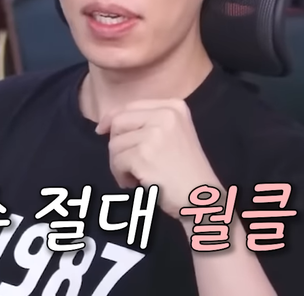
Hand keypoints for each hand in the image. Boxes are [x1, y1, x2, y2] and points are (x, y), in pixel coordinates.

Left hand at [95, 99, 221, 218]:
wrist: (202, 197)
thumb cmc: (185, 171)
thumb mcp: (172, 135)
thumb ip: (146, 123)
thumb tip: (106, 124)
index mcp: (174, 107)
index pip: (130, 106)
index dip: (111, 118)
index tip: (102, 130)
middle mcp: (165, 115)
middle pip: (118, 122)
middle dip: (116, 145)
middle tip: (127, 164)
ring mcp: (155, 134)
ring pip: (115, 144)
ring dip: (120, 164)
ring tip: (137, 177)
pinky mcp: (144, 155)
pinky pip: (117, 162)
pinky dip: (121, 176)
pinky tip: (136, 184)